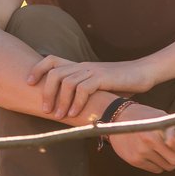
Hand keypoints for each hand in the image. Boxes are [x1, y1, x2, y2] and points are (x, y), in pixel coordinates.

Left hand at [29, 56, 155, 118]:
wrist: (145, 73)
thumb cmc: (124, 82)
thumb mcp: (101, 85)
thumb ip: (87, 92)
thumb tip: (75, 110)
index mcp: (80, 66)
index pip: (51, 60)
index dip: (37, 69)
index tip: (29, 83)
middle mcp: (83, 66)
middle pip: (54, 74)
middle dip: (46, 93)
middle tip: (46, 111)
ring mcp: (93, 71)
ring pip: (66, 83)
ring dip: (60, 101)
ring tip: (59, 116)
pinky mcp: (103, 78)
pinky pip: (83, 89)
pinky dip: (76, 103)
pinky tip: (74, 114)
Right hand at [106, 103, 174, 172]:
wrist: (117, 117)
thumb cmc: (148, 117)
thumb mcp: (167, 120)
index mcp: (161, 128)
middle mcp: (150, 140)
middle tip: (170, 148)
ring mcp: (141, 151)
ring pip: (167, 167)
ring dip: (167, 161)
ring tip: (159, 149)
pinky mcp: (134, 160)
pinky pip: (155, 170)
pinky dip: (157, 164)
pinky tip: (151, 154)